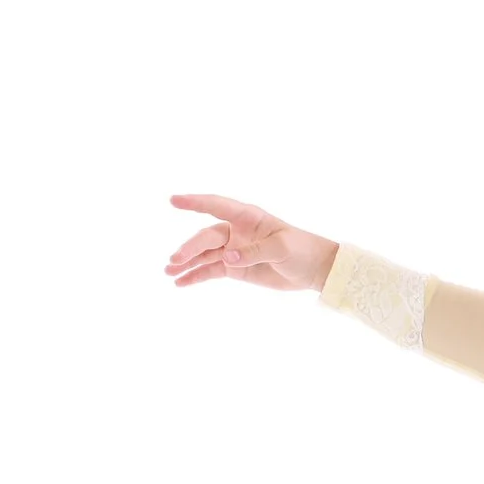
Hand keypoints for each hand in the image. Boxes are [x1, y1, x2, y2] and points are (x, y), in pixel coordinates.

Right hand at [165, 193, 339, 291]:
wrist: (315, 270)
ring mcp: (234, 250)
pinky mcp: (235, 268)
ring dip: (187, 262)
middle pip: (207, 236)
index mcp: (248, 218)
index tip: (174, 200)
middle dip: (190, 247)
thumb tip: (227, 258)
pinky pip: (211, 270)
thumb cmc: (302, 250)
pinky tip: (180, 283)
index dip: (195, 202)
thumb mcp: (282, 249)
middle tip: (175, 260)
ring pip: (205, 254)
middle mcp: (236, 231)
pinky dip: (196, 276)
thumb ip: (255, 252)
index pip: (217, 205)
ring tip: (169, 272)